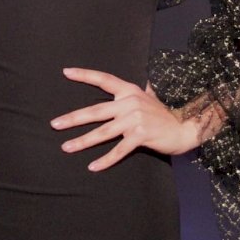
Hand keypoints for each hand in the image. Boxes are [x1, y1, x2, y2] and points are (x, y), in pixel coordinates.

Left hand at [50, 67, 209, 171]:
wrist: (184, 128)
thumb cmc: (162, 114)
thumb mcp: (147, 97)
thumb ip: (132, 93)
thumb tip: (119, 88)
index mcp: (129, 91)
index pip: (104, 80)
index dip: (85, 75)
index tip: (66, 72)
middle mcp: (130, 102)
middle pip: (95, 111)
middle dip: (73, 118)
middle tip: (55, 124)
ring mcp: (135, 119)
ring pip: (103, 132)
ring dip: (82, 141)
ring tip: (66, 147)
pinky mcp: (141, 135)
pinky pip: (119, 150)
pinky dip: (105, 160)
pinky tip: (93, 167)